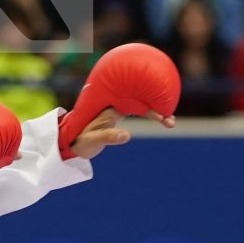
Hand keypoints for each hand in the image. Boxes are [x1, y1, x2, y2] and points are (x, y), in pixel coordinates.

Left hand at [59, 43, 180, 159]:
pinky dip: (150, 115)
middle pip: (141, 100)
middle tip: (172, 121)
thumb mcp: (93, 140)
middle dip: (158, 107)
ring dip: (157, 112)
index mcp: (110, 106)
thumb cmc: (81, 141)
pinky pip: (138, 111)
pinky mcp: (119, 115)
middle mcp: (115, 104)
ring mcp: (118, 108)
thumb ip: (108, 137)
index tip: (162, 116)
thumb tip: (127, 136)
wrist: (72, 141)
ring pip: (142, 106)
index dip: (150, 109)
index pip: (134, 103)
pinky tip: (162, 120)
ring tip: (171, 122)